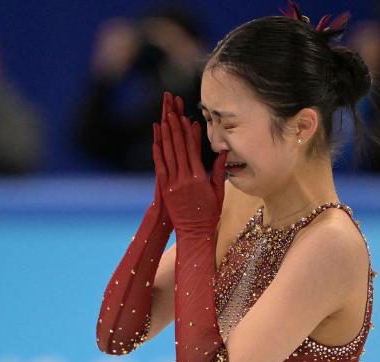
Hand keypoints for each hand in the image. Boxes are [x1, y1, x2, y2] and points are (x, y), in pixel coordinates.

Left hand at [153, 102, 226, 234]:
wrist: (194, 233)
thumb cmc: (210, 214)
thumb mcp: (219, 192)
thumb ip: (219, 171)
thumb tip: (223, 152)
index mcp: (199, 178)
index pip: (192, 149)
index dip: (188, 132)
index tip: (186, 118)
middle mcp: (184, 178)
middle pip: (179, 147)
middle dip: (175, 127)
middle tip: (172, 110)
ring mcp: (172, 183)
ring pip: (168, 154)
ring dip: (166, 135)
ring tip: (164, 118)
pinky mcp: (165, 189)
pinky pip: (160, 166)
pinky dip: (158, 152)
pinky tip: (156, 140)